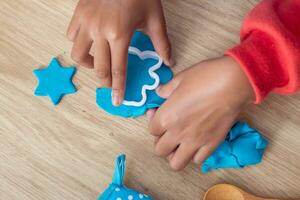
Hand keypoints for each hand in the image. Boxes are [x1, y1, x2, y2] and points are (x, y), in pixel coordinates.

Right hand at [67, 0, 172, 105]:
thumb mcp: (155, 19)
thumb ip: (162, 43)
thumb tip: (169, 62)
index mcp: (120, 35)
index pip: (118, 69)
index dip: (118, 88)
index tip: (117, 100)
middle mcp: (99, 31)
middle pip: (98, 67)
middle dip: (104, 81)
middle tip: (110, 85)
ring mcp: (86, 22)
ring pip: (77, 54)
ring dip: (88, 64)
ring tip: (97, 63)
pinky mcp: (78, 13)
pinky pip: (71, 35)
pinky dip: (78, 43)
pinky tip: (89, 41)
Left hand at [148, 56, 254, 170]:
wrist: (234, 83)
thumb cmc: (206, 77)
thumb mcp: (181, 78)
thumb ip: (166, 89)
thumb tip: (159, 92)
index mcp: (167, 117)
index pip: (152, 130)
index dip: (153, 121)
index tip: (158, 113)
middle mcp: (178, 133)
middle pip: (160, 150)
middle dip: (161, 141)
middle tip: (168, 130)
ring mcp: (196, 142)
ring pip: (176, 163)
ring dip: (175, 154)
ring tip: (180, 143)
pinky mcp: (212, 145)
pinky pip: (198, 160)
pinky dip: (195, 155)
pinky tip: (197, 143)